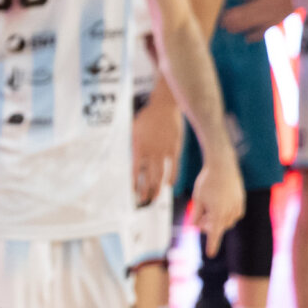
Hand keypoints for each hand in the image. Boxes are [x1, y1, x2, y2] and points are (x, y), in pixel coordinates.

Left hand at [131, 92, 179, 206]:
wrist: (164, 106)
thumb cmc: (147, 116)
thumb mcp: (134, 129)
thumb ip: (133, 145)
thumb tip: (133, 159)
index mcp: (138, 147)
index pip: (134, 170)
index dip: (134, 183)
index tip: (132, 193)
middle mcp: (151, 152)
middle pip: (147, 176)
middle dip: (145, 191)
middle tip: (143, 201)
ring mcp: (164, 151)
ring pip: (160, 175)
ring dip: (157, 188)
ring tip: (154, 198)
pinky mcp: (175, 149)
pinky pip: (174, 167)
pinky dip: (172, 177)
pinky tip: (169, 185)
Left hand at [187, 157, 245, 256]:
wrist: (222, 166)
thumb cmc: (206, 182)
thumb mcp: (197, 200)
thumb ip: (196, 216)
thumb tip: (195, 227)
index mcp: (218, 214)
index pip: (214, 235)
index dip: (212, 245)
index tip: (210, 254)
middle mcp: (230, 213)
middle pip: (218, 227)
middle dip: (209, 225)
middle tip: (200, 217)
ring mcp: (237, 208)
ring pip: (226, 221)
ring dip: (217, 219)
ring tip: (208, 208)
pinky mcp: (241, 203)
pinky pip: (233, 214)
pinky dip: (225, 213)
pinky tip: (219, 203)